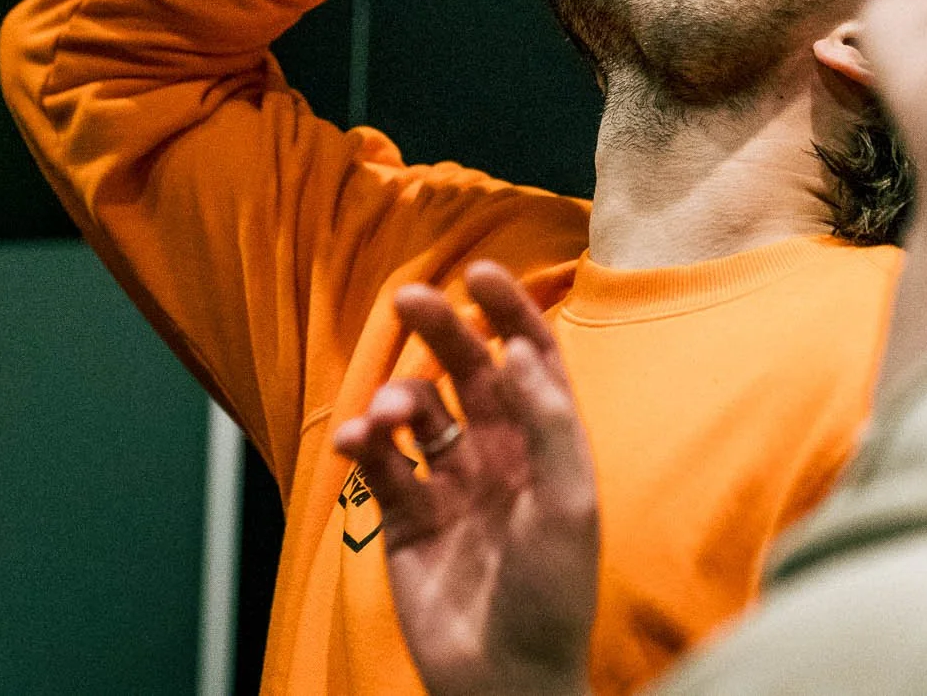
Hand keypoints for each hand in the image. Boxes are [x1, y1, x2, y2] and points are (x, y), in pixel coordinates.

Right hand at [333, 262, 599, 695]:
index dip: (510, 311)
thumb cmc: (554, 596)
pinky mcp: (406, 519)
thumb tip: (519, 348)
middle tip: (410, 297)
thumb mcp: (570, 504)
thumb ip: (550, 422)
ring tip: (388, 415)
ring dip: (397, 397)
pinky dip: (362, 444)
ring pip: (416, 414)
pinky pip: (379, 467)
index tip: (481, 272)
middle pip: (466, 371)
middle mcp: (499, 454)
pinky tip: (356, 442)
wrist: (506, 681)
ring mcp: (450, 485)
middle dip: (440, 330)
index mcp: (547, 444)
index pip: (530, 358)